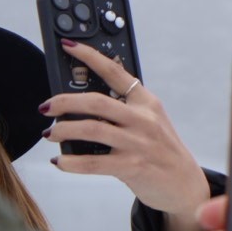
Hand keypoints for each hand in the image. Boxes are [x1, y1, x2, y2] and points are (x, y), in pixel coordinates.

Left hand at [44, 39, 209, 230]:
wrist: (186, 184)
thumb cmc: (161, 150)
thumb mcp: (151, 122)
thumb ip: (124, 109)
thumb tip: (80, 103)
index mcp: (147, 102)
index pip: (115, 72)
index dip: (89, 56)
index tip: (68, 46)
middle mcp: (143, 119)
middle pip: (96, 102)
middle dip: (65, 102)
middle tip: (46, 107)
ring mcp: (138, 143)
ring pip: (92, 129)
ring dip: (63, 131)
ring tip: (50, 134)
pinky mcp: (132, 167)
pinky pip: (94, 162)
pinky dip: (72, 163)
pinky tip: (60, 162)